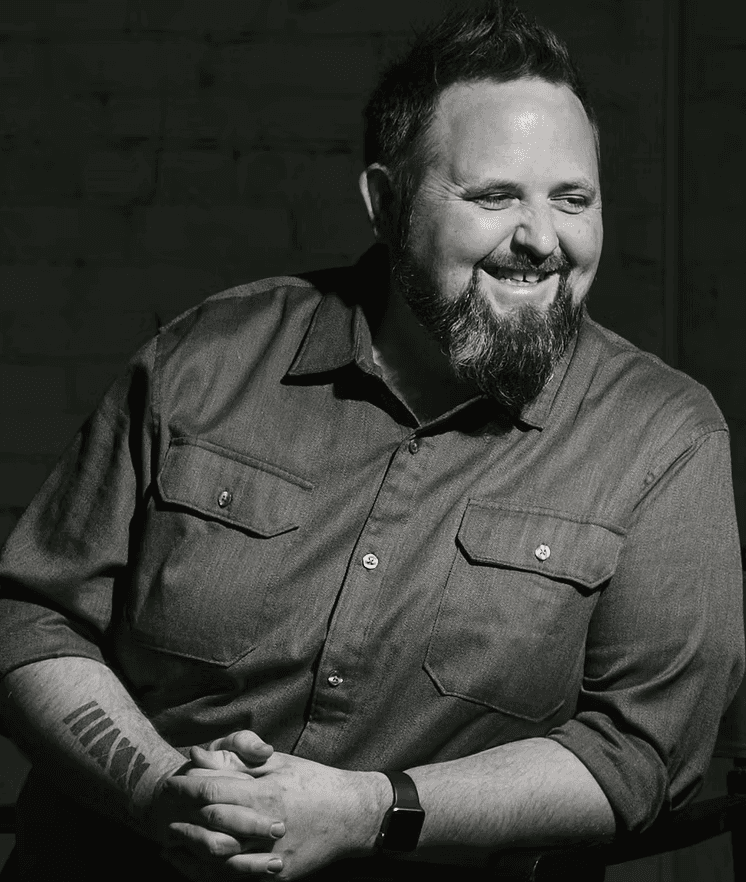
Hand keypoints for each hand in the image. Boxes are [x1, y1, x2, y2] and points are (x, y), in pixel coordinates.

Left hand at [166, 730, 390, 879]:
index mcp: (265, 793)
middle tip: (165, 809)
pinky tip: (197, 864)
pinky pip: (238, 878)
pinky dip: (212, 872)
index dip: (187, 786)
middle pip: (210, 823)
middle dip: (184, 815)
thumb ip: (238, 760)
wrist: (352, 815)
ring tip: (173, 839)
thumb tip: (199, 754)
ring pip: (218, 857)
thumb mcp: (278, 763)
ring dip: (192, 847)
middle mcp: (265, 826)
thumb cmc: (314, 782)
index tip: (171, 783)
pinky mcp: (277, 875)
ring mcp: (271, 855)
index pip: (213, 790)